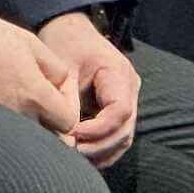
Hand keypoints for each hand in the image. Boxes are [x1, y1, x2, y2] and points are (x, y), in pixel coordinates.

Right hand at [0, 8, 78, 135]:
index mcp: (35, 95)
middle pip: (51, 138)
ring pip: (29, 138)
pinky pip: (8, 132)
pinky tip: (8, 103)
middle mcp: (18, 114)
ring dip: (35, 126)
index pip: (68, 123)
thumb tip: (63, 88)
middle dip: (54, 124)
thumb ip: (58, 70)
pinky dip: (14, 126)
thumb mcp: (34, 44)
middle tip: (46, 103)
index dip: (69, 108)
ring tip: (25, 102)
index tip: (57, 92)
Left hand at [37, 11, 141, 162]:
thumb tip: (67, 134)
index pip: (120, 110)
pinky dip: (102, 151)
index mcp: (119, 74)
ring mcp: (128, 101)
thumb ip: (68, 99)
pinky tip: (81, 157)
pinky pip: (116, 137)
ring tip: (73, 159)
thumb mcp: (63, 67)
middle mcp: (130, 89)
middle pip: (125, 130)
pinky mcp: (118, 111)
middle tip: (70, 153)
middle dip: (99, 146)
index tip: (73, 134)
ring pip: (123, 138)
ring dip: (101, 153)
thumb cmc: (66, 45)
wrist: (71, 32)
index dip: (99, 129)